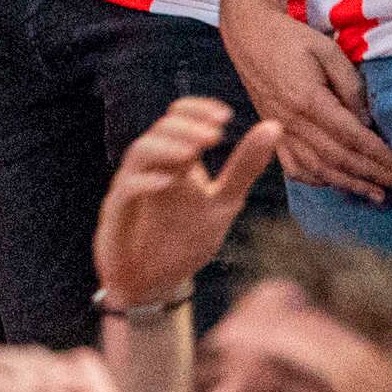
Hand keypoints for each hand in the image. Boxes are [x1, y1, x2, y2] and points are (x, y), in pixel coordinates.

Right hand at [94, 95, 280, 312]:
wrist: (152, 281)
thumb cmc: (185, 236)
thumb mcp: (223, 201)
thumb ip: (244, 166)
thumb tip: (274, 125)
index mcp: (173, 159)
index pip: (178, 118)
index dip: (196, 110)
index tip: (225, 116)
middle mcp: (149, 167)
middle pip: (160, 132)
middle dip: (187, 128)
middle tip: (216, 135)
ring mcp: (131, 188)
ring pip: (139, 153)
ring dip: (166, 148)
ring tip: (193, 153)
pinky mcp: (117, 213)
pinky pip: (125, 189)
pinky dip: (144, 182)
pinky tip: (168, 183)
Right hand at [218, 0, 391, 202]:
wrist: (248, 35)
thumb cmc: (290, 38)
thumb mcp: (327, 50)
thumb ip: (350, 85)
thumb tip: (367, 122)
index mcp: (307, 99)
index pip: (351, 136)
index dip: (378, 155)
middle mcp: (291, 121)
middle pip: (338, 158)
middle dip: (372, 175)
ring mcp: (279, 130)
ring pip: (317, 168)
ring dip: (349, 184)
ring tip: (376, 194)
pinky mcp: (272, 132)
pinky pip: (293, 166)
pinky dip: (316, 180)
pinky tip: (336, 183)